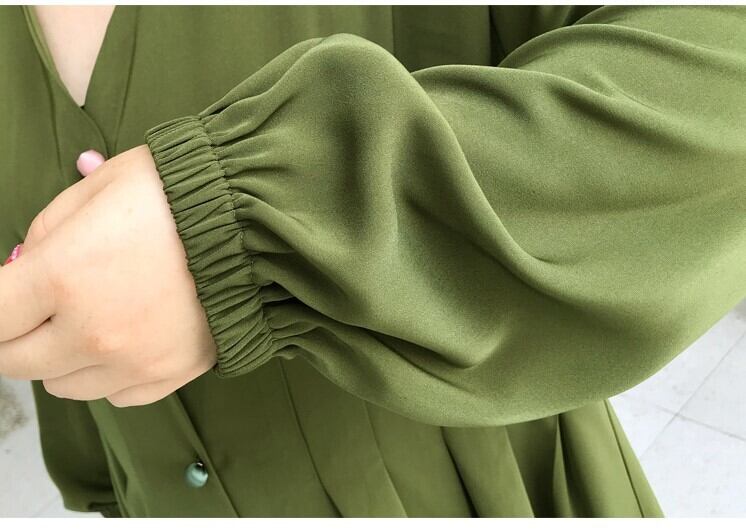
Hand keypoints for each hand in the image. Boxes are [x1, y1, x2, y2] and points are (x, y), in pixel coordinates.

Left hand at [0, 146, 216, 405]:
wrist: (258, 224)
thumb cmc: (178, 193)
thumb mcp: (99, 185)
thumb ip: (46, 231)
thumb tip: (23, 267)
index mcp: (65, 276)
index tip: (3, 296)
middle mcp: (93, 333)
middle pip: (15, 362)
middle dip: (13, 335)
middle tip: (32, 309)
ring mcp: (134, 363)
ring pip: (63, 386)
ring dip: (60, 357)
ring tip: (88, 320)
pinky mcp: (170, 375)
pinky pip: (116, 396)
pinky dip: (107, 375)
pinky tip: (124, 342)